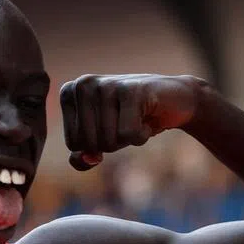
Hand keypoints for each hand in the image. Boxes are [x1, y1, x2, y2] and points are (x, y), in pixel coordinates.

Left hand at [59, 74, 206, 170]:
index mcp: (68, 93)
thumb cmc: (131, 120)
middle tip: (125, 121)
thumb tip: (89, 159)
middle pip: (89, 143)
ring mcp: (106, 85)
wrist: (175, 100)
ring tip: (136, 117)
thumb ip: (82, 157)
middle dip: (112, 142)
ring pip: (108, 141)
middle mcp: (82, 85)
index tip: (111, 124)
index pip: (73, 144)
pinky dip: (141, 135)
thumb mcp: (100, 140)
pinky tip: (147, 117)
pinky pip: (128, 135)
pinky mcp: (131, 90)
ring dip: (128, 138)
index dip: (96, 144)